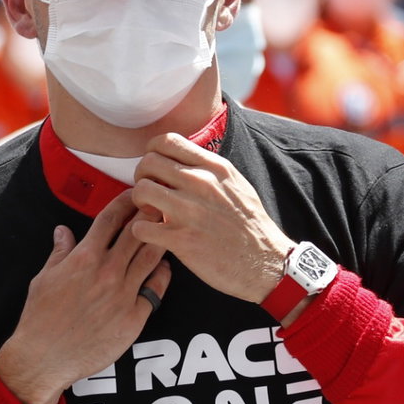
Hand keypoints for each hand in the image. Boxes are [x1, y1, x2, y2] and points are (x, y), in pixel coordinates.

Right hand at [0, 191, 171, 403]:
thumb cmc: (40, 319)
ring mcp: (123, 294)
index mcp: (84, 257)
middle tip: (161, 204)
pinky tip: (164, 269)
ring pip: (152, 256)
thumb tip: (63, 231)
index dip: (126, 201)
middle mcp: (106, 271)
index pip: (111, 218)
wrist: (44, 357)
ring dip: (162, 240)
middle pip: (138, 232)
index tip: (135, 193)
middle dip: (151, 214)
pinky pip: (156, 289)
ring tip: (170, 230)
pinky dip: (162, 275)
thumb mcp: (44, 278)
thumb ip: (60, 252)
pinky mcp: (134, 317)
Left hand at [128, 133, 292, 302]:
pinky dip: (141, 231)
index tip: (156, 170)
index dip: (152, 153)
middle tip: (150, 193)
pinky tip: (154, 235)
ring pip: (140, 191)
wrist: (265, 262)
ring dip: (138, 203)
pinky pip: (141, 227)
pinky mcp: (181, 240)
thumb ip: (209, 169)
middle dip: (142, 177)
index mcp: (214, 168)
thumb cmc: (250, 226)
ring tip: (150, 213)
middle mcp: (201, 184)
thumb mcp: (236, 184)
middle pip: (148, 163)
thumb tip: (183, 161)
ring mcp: (190, 211)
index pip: (167, 141)